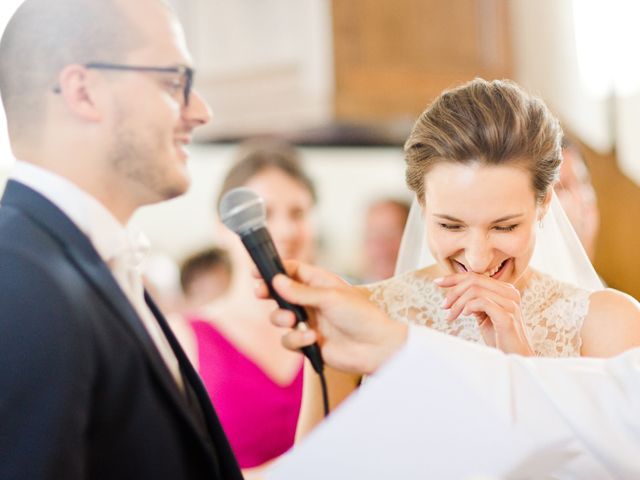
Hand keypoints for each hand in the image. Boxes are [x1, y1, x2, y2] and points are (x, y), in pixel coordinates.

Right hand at [255, 261, 407, 373]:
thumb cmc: (362, 316)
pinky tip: (311, 339)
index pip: (291, 271)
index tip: (256, 271)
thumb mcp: (331, 298)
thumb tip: (276, 281)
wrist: (377, 348)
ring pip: (279, 317)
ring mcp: (308, 322)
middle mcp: (310, 301)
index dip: (273, 270)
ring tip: (293, 320)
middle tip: (262, 293)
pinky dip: (296, 340)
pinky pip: (289, 340)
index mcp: (319, 282)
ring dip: (281, 318)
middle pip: (278, 293)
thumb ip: (301, 292)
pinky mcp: (308, 343)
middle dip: (267, 293)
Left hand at [435, 273, 533, 355]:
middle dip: (454, 291)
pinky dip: (468, 306)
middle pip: (474, 280)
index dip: (454, 278)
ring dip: (458, 302)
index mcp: (505, 290)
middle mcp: (510, 293)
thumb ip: (474, 302)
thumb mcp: (484, 315)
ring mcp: (510, 303)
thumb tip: (453, 292)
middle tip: (444, 306)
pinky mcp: (507, 316)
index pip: (476, 276)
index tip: (437, 282)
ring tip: (450, 315)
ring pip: (475, 290)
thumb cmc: (499, 337)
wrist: (516, 357)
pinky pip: (482, 302)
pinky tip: (463, 315)